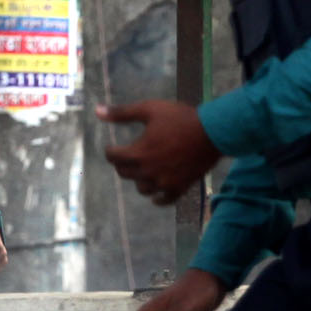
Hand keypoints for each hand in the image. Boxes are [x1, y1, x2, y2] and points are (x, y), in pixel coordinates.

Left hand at [98, 100, 219, 203]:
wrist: (213, 132)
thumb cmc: (180, 118)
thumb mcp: (149, 109)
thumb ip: (122, 113)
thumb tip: (97, 111)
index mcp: (138, 153)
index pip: (113, 158)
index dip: (110, 151)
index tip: (112, 148)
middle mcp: (148, 171)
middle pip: (125, 173)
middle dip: (122, 164)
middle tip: (126, 158)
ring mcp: (164, 183)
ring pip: (142, 189)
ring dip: (139, 180)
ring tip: (143, 171)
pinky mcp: (178, 188)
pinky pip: (163, 200)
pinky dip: (157, 198)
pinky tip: (156, 194)